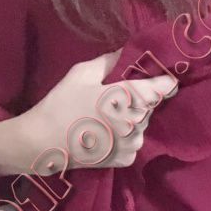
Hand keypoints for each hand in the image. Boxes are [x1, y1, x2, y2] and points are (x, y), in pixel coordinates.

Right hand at [0, 50, 178, 176]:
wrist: (43, 143)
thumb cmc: (61, 104)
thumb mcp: (82, 73)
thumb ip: (109, 62)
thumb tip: (127, 51)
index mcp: (128, 97)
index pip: (161, 88)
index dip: (165, 82)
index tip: (167, 78)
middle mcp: (136, 122)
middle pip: (149, 106)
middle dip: (139, 100)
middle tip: (116, 98)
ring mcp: (133, 143)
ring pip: (142, 125)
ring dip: (132, 119)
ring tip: (107, 117)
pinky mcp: (127, 159)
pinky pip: (133, 142)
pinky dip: (125, 137)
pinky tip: (107, 133)